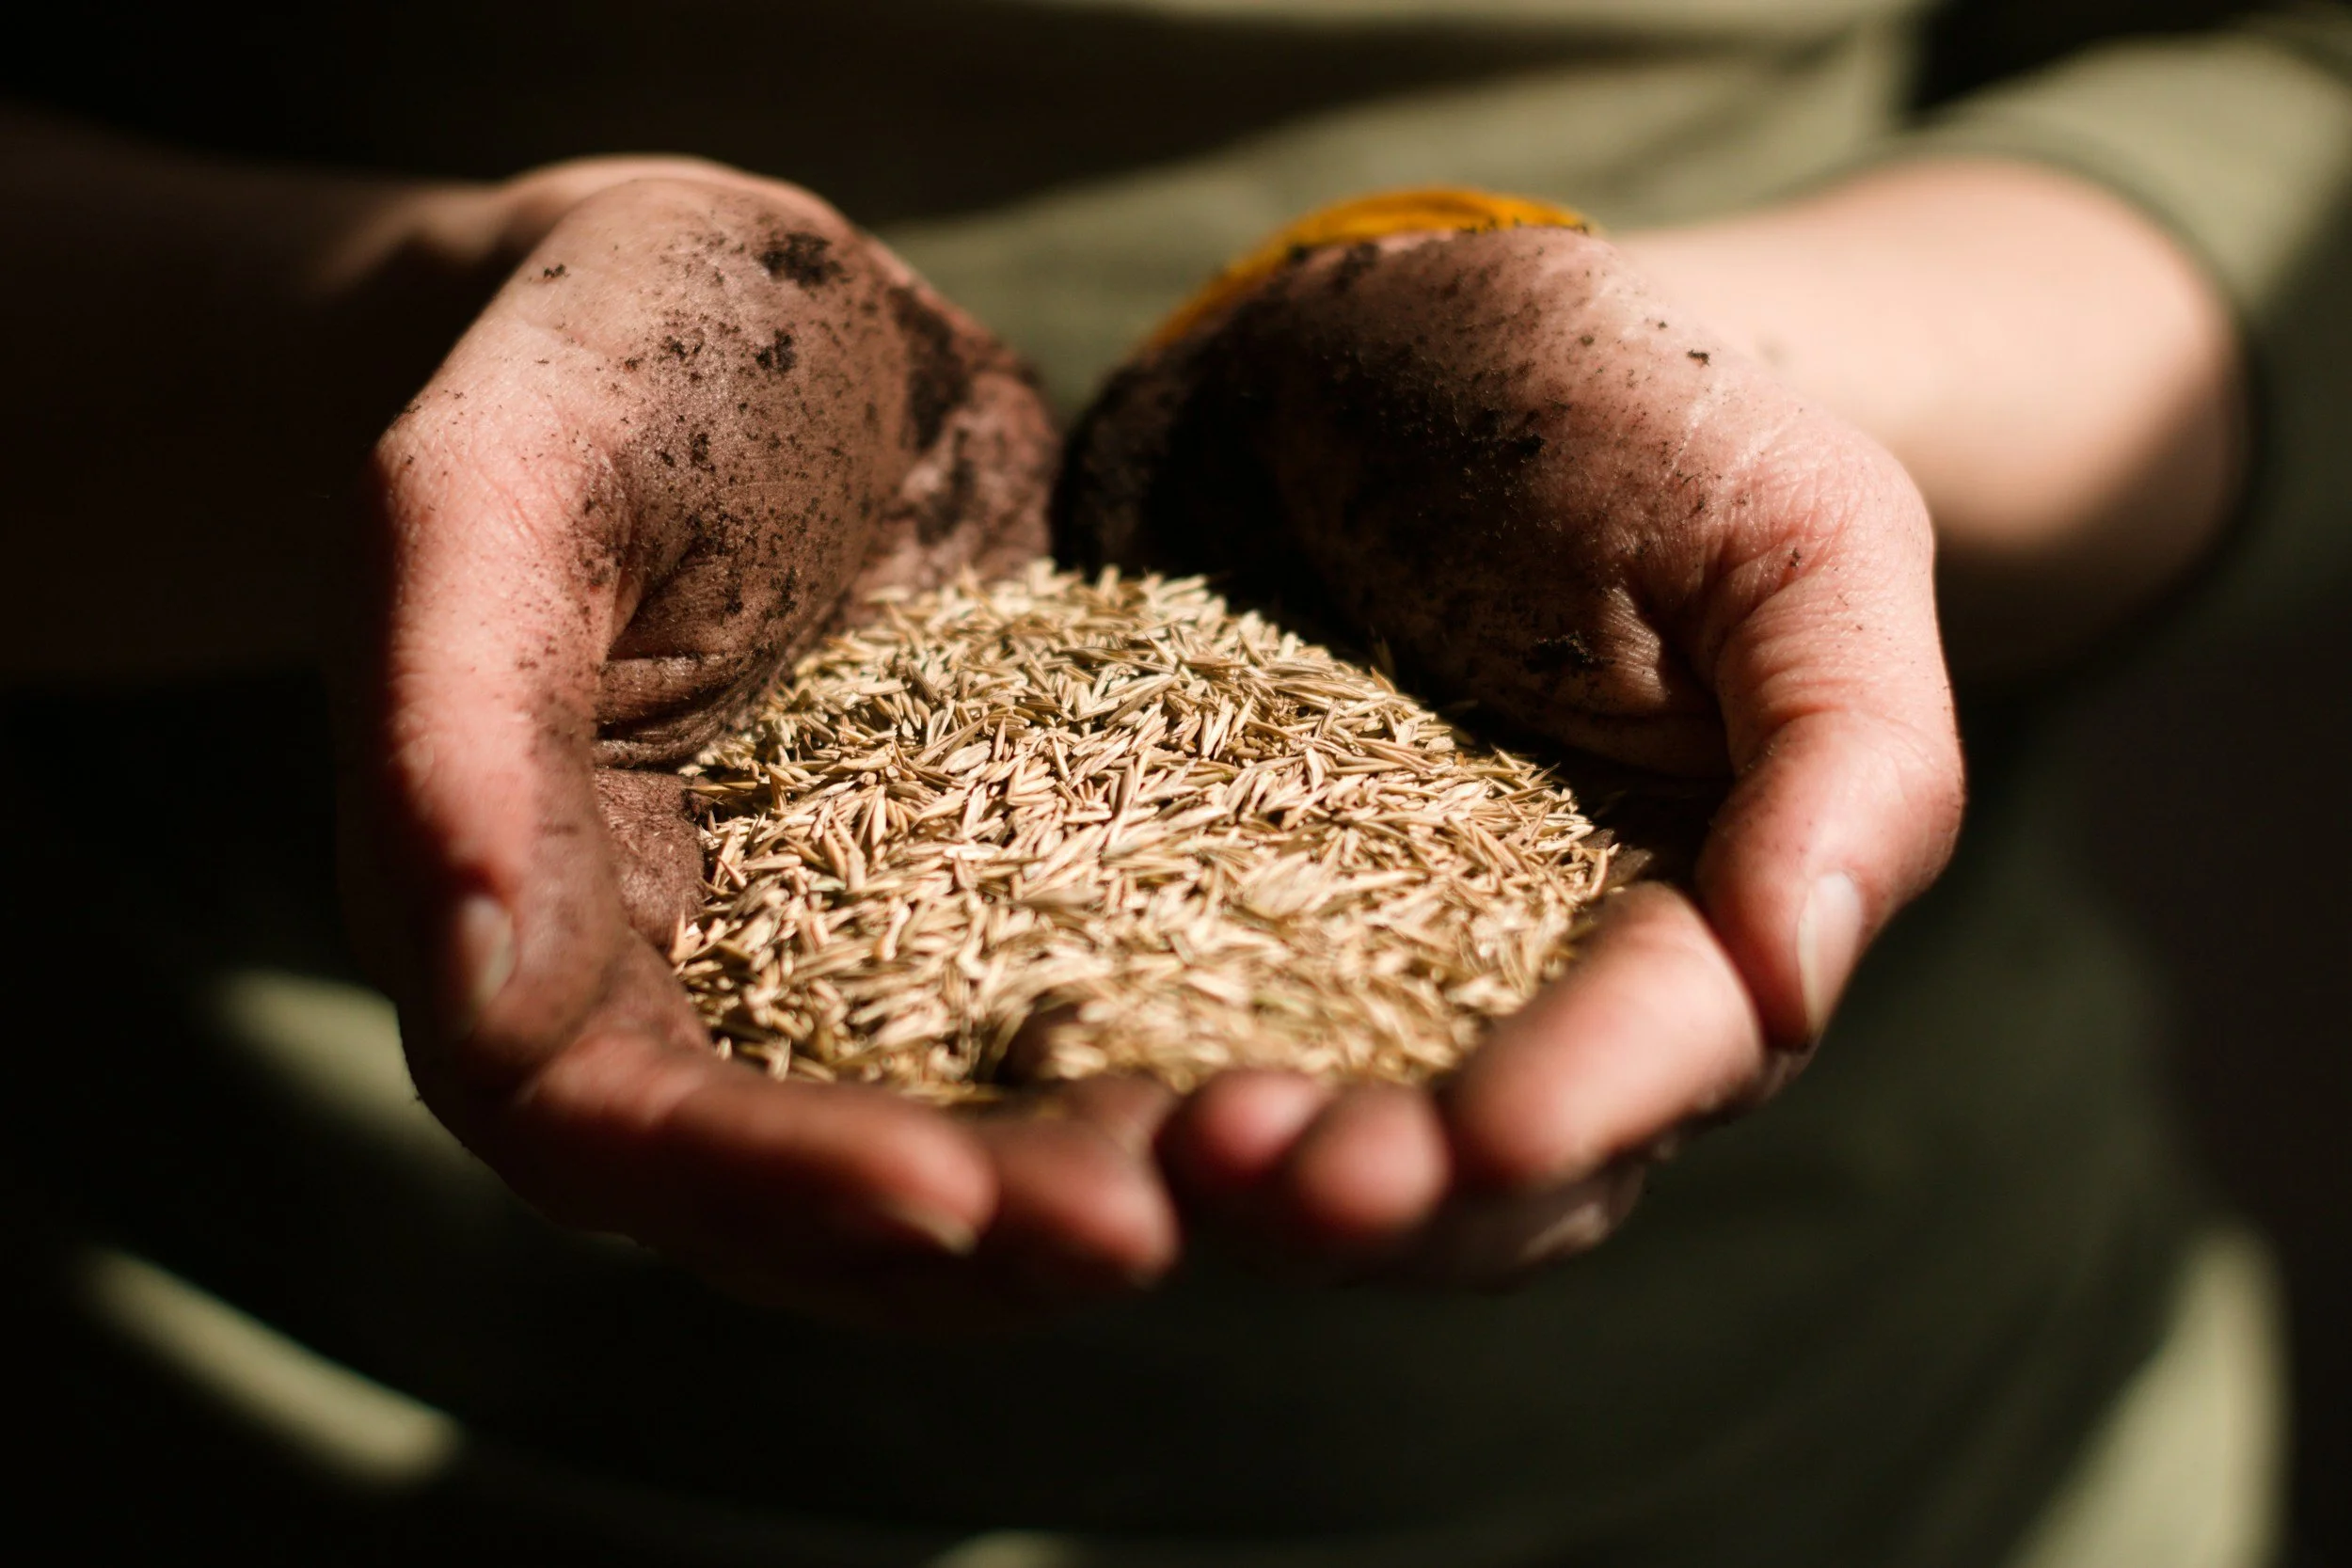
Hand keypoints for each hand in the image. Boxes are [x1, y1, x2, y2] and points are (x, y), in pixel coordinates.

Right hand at [335, 165, 1178, 1325]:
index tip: (947, 1195)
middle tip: (1150, 1224)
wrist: (761, 303)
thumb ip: (452, 726)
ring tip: (1252, 1164)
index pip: (619, 1134)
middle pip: (811, 1193)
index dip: (769, 1186)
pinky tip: (1299, 1047)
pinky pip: (1075, 1003)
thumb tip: (462, 976)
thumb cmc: (596, 367)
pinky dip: (1169, 1047)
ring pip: (960, 1131)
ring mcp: (849, 954)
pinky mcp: (986, 893)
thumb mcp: (493, 493)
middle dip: (974, 1235)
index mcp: (525, 936)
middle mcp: (689, 990)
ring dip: (1090, 1174)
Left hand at [1059, 224, 1964, 1281]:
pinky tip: (1054, 1096)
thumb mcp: (1796, 531)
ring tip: (1160, 1153)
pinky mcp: (1216, 932)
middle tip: (1261, 1170)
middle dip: (1393, 1194)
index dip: (1580, 1106)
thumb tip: (1800, 985)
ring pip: (1342, 1149)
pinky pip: (1184, 1046)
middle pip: (1498, 1168)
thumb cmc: (1640, 414)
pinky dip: (1130, 1104)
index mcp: (1714, 911)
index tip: (1479, 1139)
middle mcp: (1553, 985)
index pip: (1670, 1051)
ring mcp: (1374, 972)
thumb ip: (1851, 756)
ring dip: (1255, 1186)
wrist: (1406, 350)